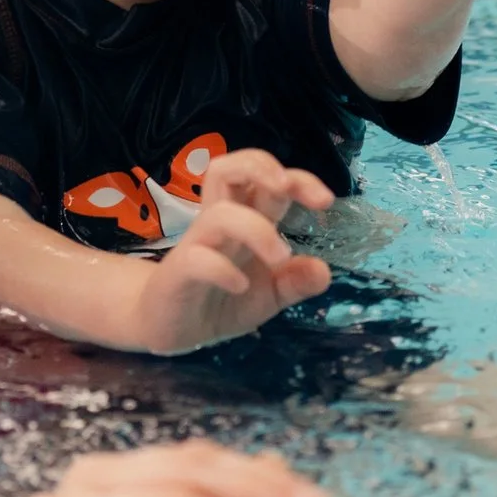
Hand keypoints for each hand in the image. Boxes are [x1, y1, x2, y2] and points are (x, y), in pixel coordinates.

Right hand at [130, 150, 331, 354]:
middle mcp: (219, 224)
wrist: (171, 328)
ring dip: (257, 229)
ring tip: (280, 258)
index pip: (264, 180)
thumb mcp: (269, 297)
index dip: (296, 178)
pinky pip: (197, 259)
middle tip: (286, 188)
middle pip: (227, 170)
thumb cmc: (220, 301)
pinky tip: (240, 286)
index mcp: (244, 221)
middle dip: (261, 168)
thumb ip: (295, 282)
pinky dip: (223, 269)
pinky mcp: (179, 273)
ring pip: (219, 213)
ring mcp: (197, 245)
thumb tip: (323, 271)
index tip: (326, 201)